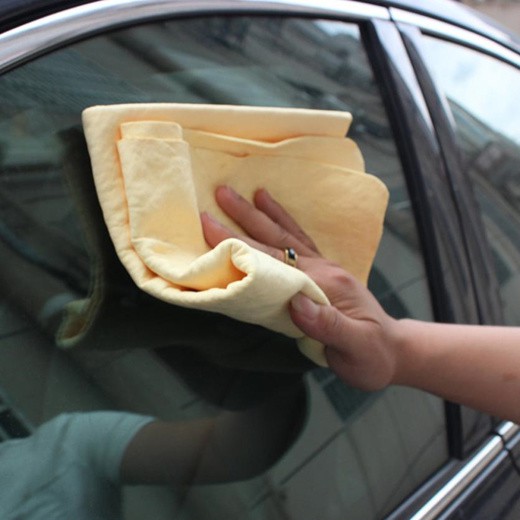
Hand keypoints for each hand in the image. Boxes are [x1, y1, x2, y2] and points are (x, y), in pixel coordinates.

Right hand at [201, 186, 399, 390]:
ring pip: (285, 235)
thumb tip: (295, 303)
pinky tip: (268, 208)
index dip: (243, 248)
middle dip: (246, 218)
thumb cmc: (373, 354)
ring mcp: (322, 268)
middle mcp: (322, 269)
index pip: (277, 262)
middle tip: (220, 194)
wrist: (394, 350)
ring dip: (259, 214)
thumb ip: (327, 325)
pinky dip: (280, 222)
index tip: (213, 230)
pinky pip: (296, 241)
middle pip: (277, 240)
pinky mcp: (321, 272)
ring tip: (238, 193)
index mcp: (325, 284)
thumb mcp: (356, 346)